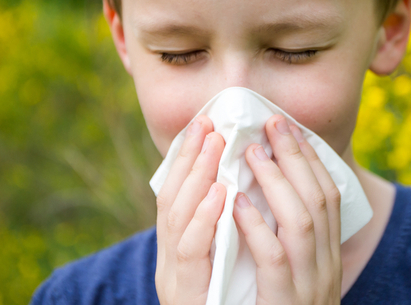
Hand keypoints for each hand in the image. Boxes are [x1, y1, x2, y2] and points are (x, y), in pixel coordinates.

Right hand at [154, 115, 226, 304]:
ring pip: (176, 220)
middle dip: (190, 158)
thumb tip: (241, 187)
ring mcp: (174, 279)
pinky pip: (194, 254)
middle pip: (171, 199)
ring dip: (196, 178)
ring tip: (214, 146)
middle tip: (208, 123)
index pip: (176, 195)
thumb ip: (222, 231)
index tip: (204, 123)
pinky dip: (204, 221)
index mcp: (178, 249)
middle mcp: (168, 261)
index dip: (187, 158)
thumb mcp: (221, 263)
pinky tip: (222, 195)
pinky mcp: (187, 296)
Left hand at [233, 115, 342, 304]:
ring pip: (301, 221)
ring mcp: (309, 286)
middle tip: (274, 123)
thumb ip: (294, 241)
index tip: (292, 129)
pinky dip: (257, 227)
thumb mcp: (303, 276)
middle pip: (317, 199)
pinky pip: (274, 259)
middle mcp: (327, 266)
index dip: (311, 160)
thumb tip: (277, 196)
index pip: (329, 196)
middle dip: (296, 157)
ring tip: (253, 152)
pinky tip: (237, 203)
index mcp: (330, 255)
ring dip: (277, 182)